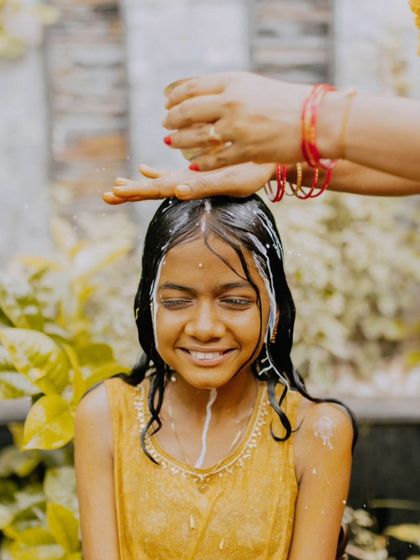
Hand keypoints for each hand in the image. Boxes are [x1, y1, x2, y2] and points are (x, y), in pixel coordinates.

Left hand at [103, 162, 274, 203]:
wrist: (266, 165)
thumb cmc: (251, 173)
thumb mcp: (228, 181)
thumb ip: (202, 186)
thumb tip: (176, 191)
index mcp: (189, 187)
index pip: (155, 192)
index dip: (134, 192)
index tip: (112, 193)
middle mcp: (186, 185)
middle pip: (151, 191)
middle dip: (128, 193)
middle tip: (105, 197)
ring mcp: (190, 179)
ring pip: (158, 183)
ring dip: (137, 185)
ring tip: (116, 185)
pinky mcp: (196, 172)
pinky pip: (171, 173)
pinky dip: (156, 172)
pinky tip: (144, 168)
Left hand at [163, 71, 310, 170]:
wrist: (315, 121)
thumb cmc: (285, 103)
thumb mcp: (253, 86)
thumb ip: (226, 89)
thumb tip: (197, 95)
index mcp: (233, 82)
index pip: (192, 88)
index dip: (175, 97)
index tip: (168, 103)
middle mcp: (231, 102)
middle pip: (188, 111)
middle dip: (172, 120)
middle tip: (166, 125)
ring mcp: (237, 128)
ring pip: (196, 136)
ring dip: (179, 141)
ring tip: (172, 142)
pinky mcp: (245, 151)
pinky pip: (213, 159)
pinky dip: (200, 162)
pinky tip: (193, 164)